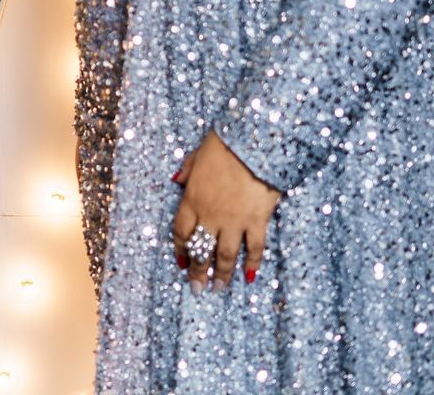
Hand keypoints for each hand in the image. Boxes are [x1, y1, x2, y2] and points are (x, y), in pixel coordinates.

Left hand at [171, 130, 281, 291]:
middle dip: (198, 270)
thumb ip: (187, 170)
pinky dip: (253, 262)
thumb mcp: (198, 154)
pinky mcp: (257, 221)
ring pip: (225, 254)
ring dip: (221, 273)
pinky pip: (254, 247)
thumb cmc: (225, 145)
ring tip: (219, 289)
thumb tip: (176, 179)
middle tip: (197, 287)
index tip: (180, 263)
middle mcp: (211, 215)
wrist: (254, 144)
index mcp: (192, 199)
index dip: (180, 249)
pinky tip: (250, 274)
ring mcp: (235, 220)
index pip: (182, 231)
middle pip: (201, 248)